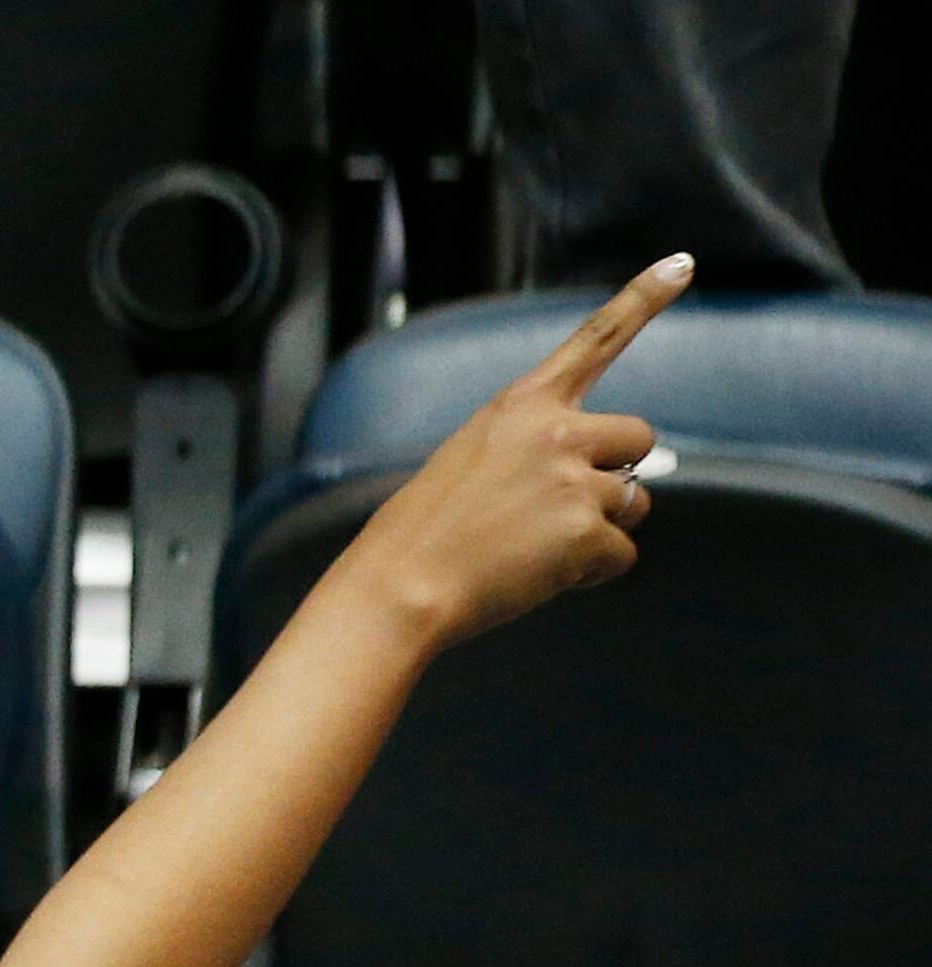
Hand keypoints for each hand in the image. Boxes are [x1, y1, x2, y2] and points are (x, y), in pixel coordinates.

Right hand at [330, 254, 691, 653]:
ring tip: (535, 549)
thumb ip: (535, 452)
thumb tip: (609, 487)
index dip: (644, 299)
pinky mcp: (586, 533)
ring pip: (633, 503)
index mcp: (521, 404)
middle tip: (565, 509)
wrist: (400, 587)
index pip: (596, 339)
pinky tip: (540, 575)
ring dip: (600, 528)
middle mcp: (557, 432)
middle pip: (639, 438)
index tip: (682, 264)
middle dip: (619, 473)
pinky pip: (621, 555)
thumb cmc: (424, 533)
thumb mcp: (471, 462)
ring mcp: (575, 481)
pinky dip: (591, 571)